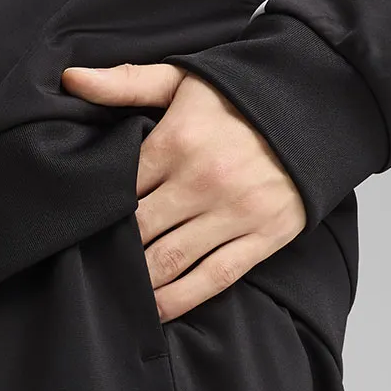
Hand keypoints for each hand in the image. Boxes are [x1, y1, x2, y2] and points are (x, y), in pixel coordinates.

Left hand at [61, 62, 306, 320]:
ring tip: (117, 293)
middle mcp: (204, 179)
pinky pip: (212, 279)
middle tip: (91, 266)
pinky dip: (179, 300)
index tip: (83, 226)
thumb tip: (69, 78)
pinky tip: (155, 312)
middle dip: (113, 251)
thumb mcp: (183, 78)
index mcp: (178, 140)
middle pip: (139, 230)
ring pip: (169, 261)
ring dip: (139, 283)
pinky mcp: (264, 236)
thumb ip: (126, 83)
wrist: (321, 103)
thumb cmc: (242, 95)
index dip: (98, 212)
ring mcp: (235, 211)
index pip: (120, 189)